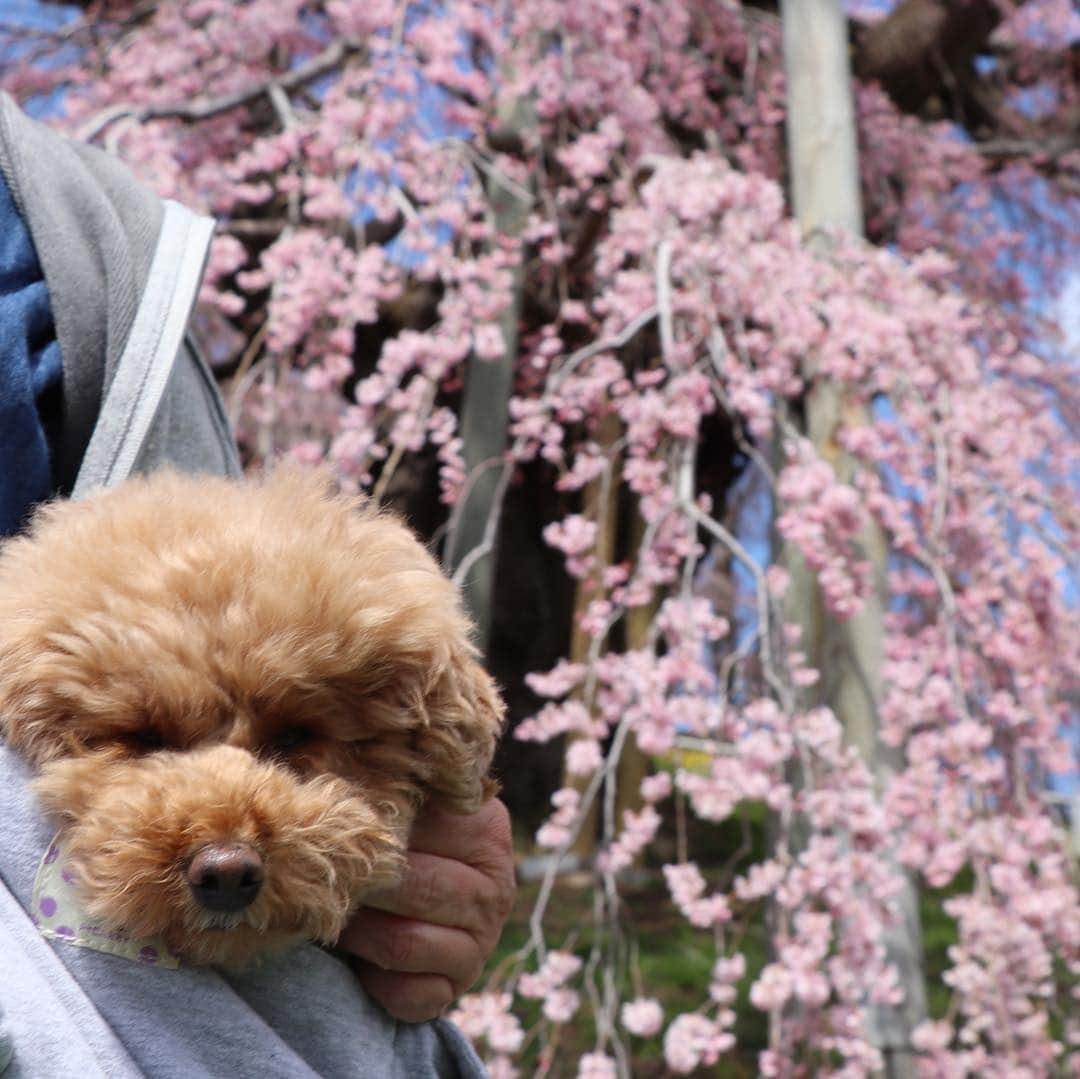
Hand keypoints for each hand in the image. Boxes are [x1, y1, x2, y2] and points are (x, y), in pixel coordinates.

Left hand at [339, 798, 515, 1023]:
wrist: (420, 901)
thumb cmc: (401, 841)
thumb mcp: (410, 804)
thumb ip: (390, 786)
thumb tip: (340, 754)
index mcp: (488, 831)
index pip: (425, 829)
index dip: (370, 832)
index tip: (333, 826)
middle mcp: (495, 888)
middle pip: (414, 888)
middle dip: (361, 886)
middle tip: (323, 877)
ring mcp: (481, 944)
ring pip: (403, 944)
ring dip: (357, 933)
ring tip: (333, 913)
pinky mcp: (456, 989)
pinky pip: (408, 995)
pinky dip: (372, 981)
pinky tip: (358, 959)